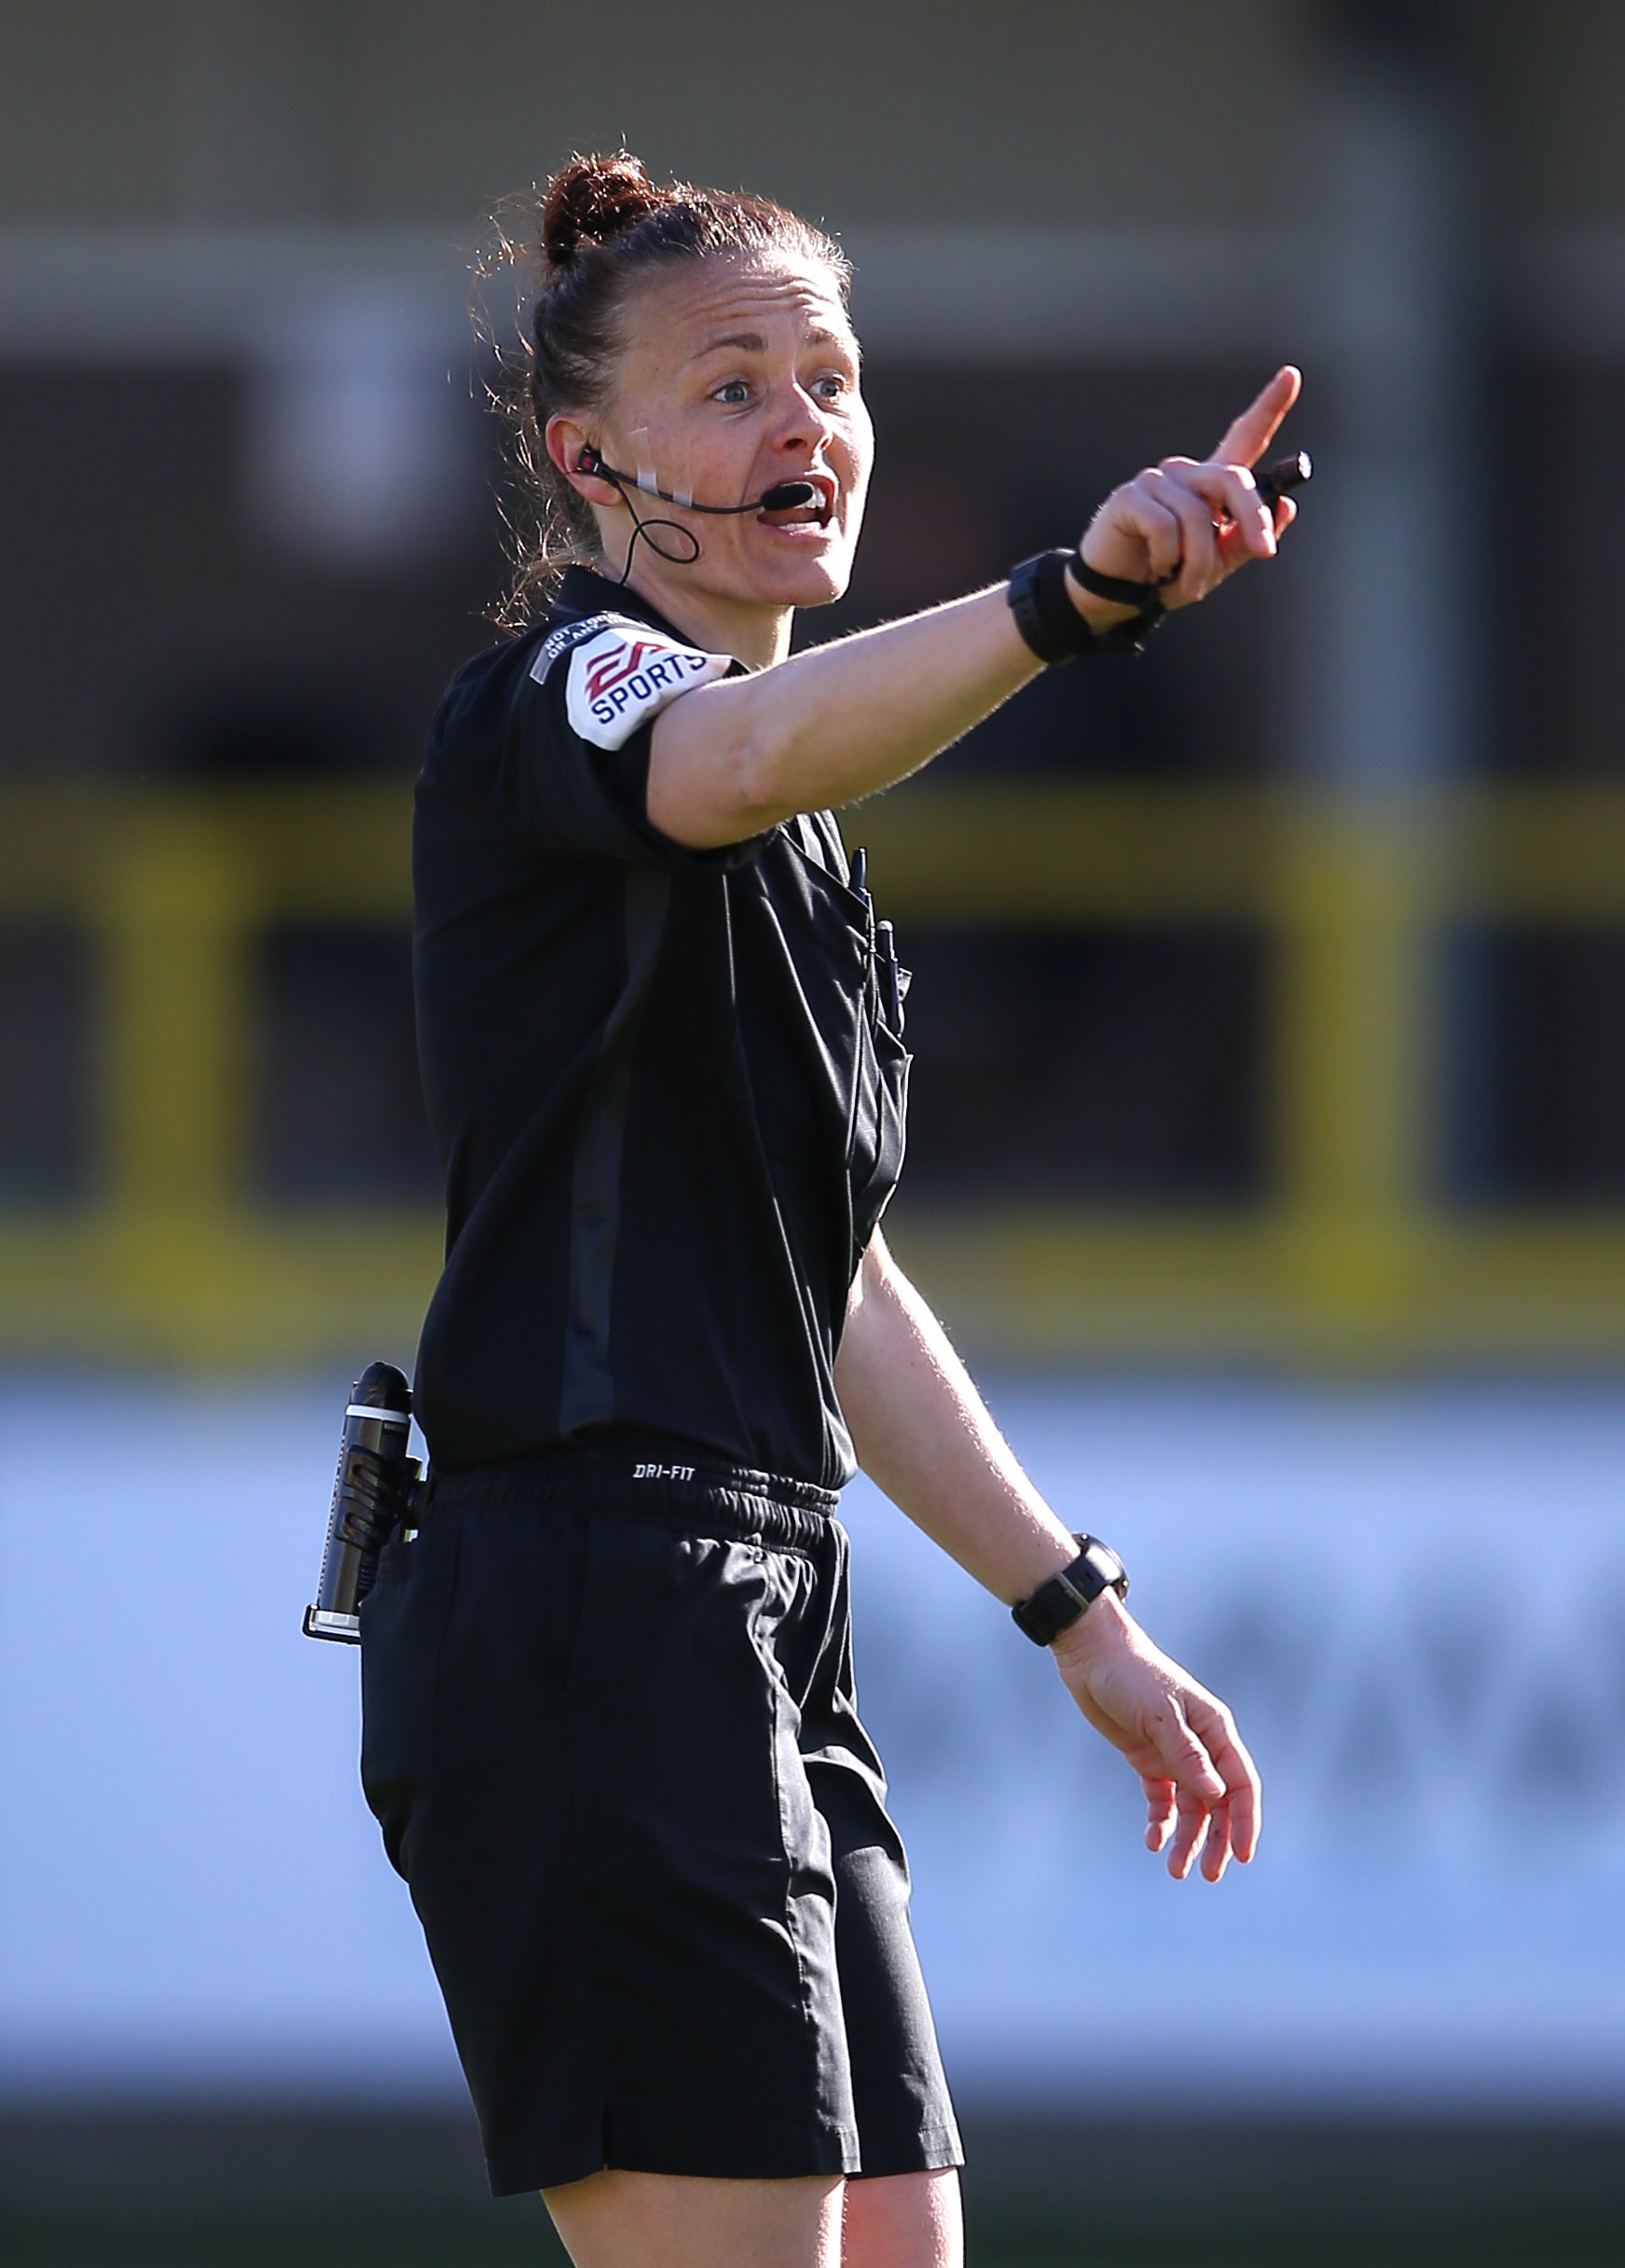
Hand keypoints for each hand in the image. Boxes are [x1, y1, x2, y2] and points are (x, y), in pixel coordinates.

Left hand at [1050, 1590, 1260, 1882]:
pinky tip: (1153, 1841)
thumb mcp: (1159, 1714)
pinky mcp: (1148, 1760)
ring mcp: (1175, 1754)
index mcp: (1215, 1730)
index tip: (1245, 1856)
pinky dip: (1160, 1822)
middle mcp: (1201, 1746)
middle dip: (1218, 1840)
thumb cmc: (1131, 1675)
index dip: (1246, 1821)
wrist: (1092, 1656)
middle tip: (1208, 1874)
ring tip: (1175, 1868)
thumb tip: (1217, 1794)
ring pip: (1190, 1807)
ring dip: (1187, 1838)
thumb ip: (1187, 1753)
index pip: (1241, 1783)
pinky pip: (1161, 1800)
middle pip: (1219, 1804)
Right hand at [1073, 364, 1302, 614]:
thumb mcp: (1218, 564)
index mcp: (1211, 484)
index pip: (1244, 438)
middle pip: (1233, 479)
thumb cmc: (1167, 577)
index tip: (1291, 375)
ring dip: (1200, 561)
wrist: (1117, 596)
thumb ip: (1248, 539)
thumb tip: (1285, 506)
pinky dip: (1168, 558)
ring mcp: (1157, 480)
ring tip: (1189, 585)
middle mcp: (1186, 473)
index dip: (1270, 406)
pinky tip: (1157, 569)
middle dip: (1253, 518)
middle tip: (1265, 553)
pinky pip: (1164, 527)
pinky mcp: (1130, 497)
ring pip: (1197, 515)